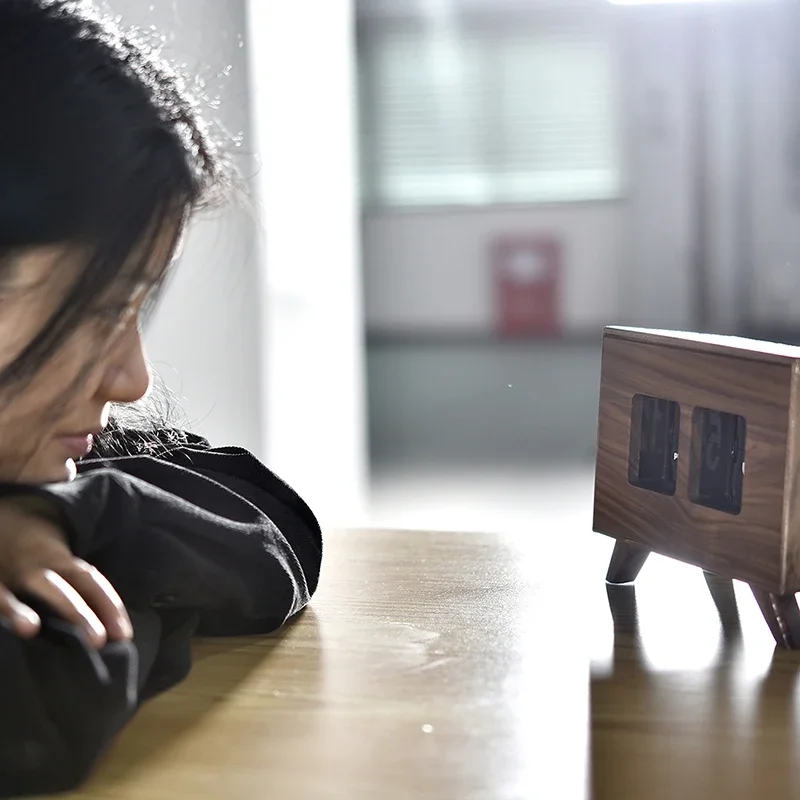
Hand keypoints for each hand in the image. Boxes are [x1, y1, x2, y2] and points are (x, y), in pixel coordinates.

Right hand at [0, 496, 131, 647]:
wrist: (3, 524)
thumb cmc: (40, 561)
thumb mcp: (62, 567)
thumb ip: (82, 594)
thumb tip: (112, 634)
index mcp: (60, 562)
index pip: (90, 582)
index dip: (109, 606)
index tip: (124, 635)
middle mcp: (34, 570)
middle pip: (59, 589)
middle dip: (78, 614)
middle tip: (98, 641)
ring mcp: (5, 577)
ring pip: (10, 593)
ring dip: (19, 610)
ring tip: (30, 629)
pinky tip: (2, 627)